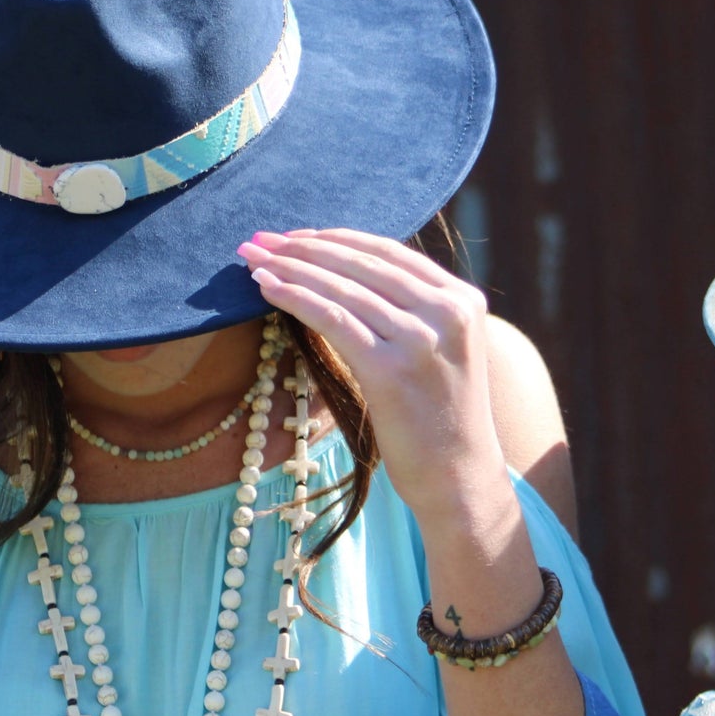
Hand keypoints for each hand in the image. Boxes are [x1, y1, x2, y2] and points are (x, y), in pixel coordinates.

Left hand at [236, 228, 507, 522]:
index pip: (388, 251)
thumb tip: (342, 274)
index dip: (333, 238)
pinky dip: (293, 297)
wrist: (460, 479)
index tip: (292, 236)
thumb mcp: (440, 351)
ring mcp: (421, 339)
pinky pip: (331, 319)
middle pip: (359, 262)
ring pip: (340, 286)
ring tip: (251, 260)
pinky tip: (265, 288)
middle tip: (259, 240)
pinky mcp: (391, 370)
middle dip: (302, 247)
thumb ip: (409, 311)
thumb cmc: (437, 419)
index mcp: (462, 299)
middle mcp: (447, 310)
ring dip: (288, 268)